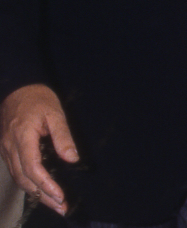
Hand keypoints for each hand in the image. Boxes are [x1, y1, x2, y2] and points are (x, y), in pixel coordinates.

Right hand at [0, 85, 78, 215]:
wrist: (18, 88)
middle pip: (24, 179)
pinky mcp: (6, 150)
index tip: (60, 196)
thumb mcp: (56, 113)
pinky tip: (41, 189)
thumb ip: (63, 136)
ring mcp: (5, 150)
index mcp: (22, 138)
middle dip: (43, 196)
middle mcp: (10, 147)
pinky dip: (29, 183)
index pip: (32, 168)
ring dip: (36, 193)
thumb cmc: (39, 99)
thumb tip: (72, 159)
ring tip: (54, 203)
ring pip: (18, 178)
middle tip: (61, 207)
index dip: (46, 185)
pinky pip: (16, 171)